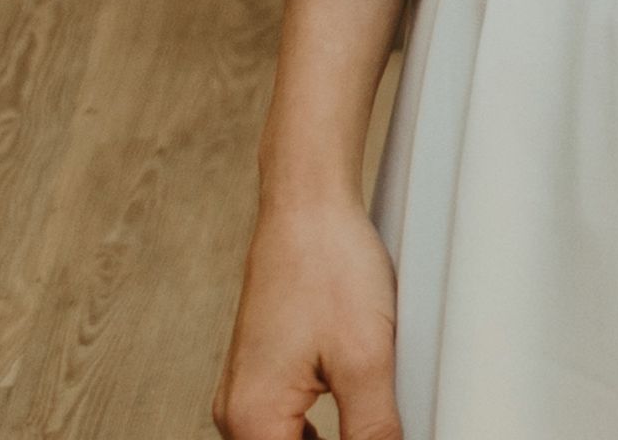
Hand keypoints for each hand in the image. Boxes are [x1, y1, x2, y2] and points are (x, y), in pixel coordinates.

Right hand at [213, 192, 400, 439]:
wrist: (309, 201)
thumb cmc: (328, 264)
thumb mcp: (366, 360)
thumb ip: (374, 433)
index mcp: (251, 421)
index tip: (379, 438)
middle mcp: (236, 414)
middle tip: (381, 428)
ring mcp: (246, 391)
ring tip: (371, 422)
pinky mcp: (261, 372)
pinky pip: (286, 423)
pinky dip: (319, 431)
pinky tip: (356, 415)